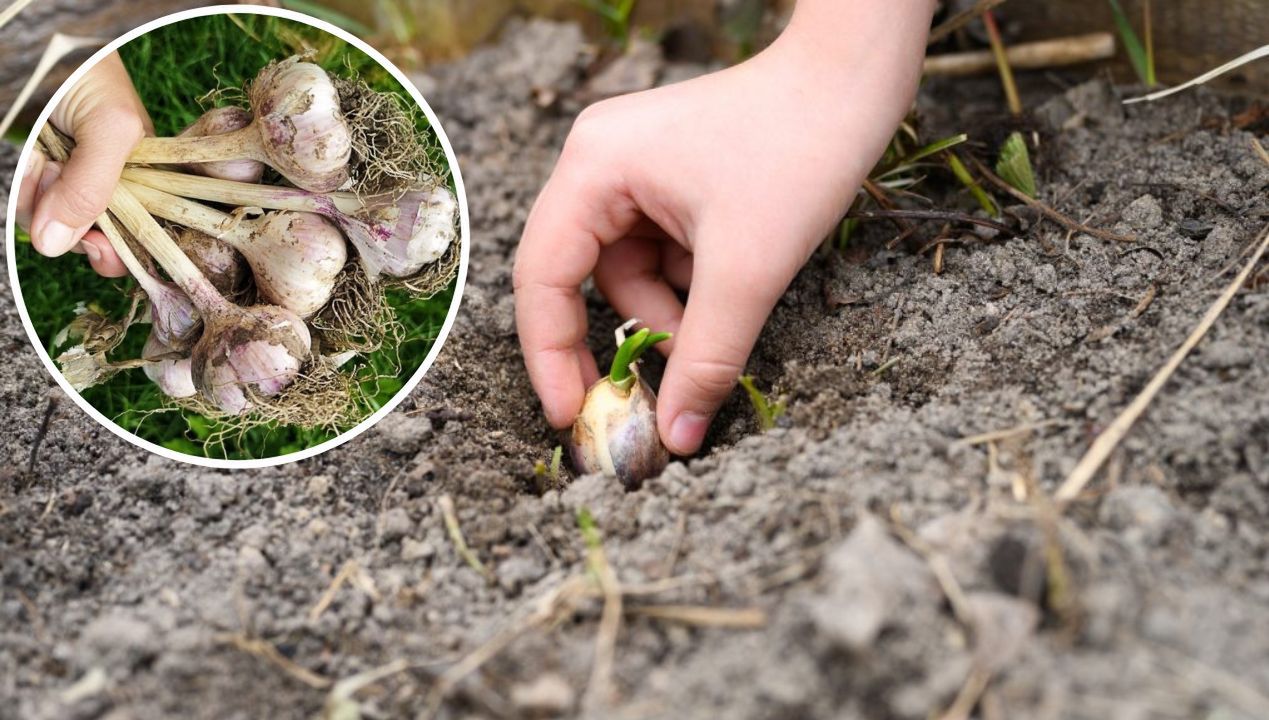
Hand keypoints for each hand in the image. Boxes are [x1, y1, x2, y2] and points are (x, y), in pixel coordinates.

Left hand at [15, 52, 150, 276]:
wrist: (45, 47)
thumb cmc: (94, 74)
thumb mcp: (111, 129)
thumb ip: (92, 189)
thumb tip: (55, 245)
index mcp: (145, 182)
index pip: (143, 237)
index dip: (121, 252)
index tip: (97, 246)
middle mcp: (109, 189)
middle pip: (91, 237)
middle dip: (71, 220)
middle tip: (60, 177)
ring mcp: (71, 183)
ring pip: (53, 224)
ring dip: (39, 198)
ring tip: (43, 157)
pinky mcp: (38, 176)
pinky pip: (28, 202)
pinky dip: (24, 187)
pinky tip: (31, 161)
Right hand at [514, 0, 933, 455]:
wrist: (855, 82)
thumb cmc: (801, 149)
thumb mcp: (747, 270)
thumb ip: (705, 358)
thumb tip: (677, 437)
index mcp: (593, 168)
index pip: (543, 277)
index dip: (550, 355)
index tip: (570, 417)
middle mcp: (599, 165)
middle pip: (582, 279)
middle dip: (619, 338)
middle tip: (637, 404)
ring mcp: (634, 173)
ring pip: (629, 275)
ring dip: (668, 315)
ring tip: (720, 327)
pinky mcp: (670, 184)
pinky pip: (661, 256)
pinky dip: (689, 288)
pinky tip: (731, 289)